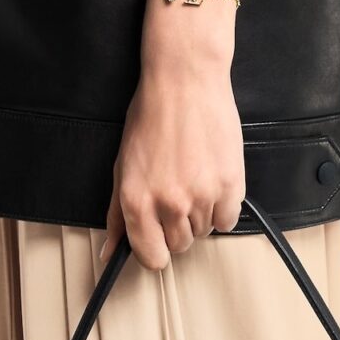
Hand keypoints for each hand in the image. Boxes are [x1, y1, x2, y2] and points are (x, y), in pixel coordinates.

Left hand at [100, 56, 245, 270]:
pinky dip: (222, 208)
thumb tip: (109, 254)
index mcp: (136, 202)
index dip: (155, 251)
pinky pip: (228, 220)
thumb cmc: (151, 118)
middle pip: (180, 245)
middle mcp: (169, 204)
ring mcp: (202, 196)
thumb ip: (117, 215)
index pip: (152, 257)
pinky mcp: (230, 185)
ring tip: (194, 180)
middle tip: (176, 194)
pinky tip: (212, 182)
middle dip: (177, 227)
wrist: (185, 82)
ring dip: (200, 215)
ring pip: (204, 231)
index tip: (159, 240)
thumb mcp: (122, 166)